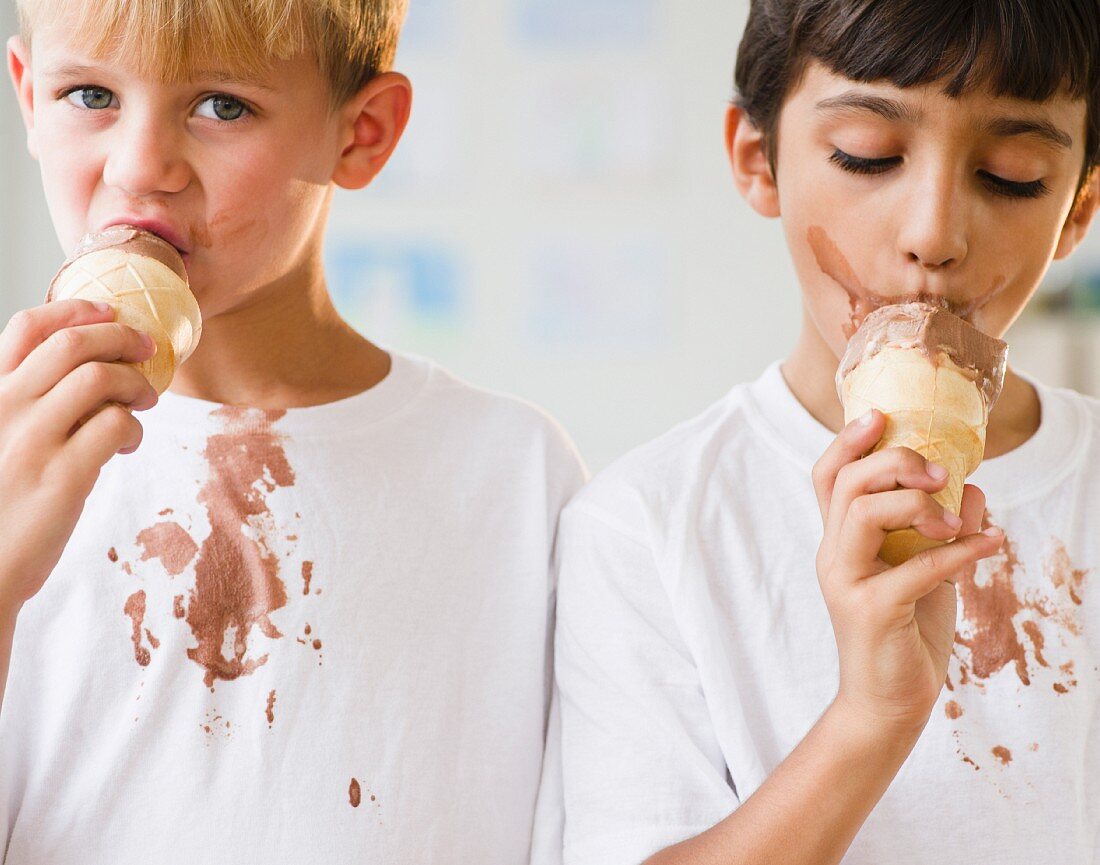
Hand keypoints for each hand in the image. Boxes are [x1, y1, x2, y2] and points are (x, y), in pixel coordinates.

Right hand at [0, 299, 158, 613]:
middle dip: (122, 338)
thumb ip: (32, 405)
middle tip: (149, 352)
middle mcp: (5, 408)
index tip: (112, 312)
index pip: (27, 327)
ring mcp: (32, 441)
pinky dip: (134, 427)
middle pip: (73, 345)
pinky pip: (115, 425)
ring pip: (100, 378)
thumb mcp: (2, 439)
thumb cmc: (1, 504)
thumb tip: (92, 373)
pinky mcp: (63, 476)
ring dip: (135, 384)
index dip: (77, 310)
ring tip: (144, 402)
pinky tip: (128, 444)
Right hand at [812, 410, 1003, 733]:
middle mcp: (833, 554)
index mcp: (839, 540)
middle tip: (940, 473)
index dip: (848, 441)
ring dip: (919, 505)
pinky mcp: (869, 611)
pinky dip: (959, 552)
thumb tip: (974, 489)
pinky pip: (914, 568)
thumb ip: (942, 529)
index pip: (827, 477)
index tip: (881, 416)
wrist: (889, 700)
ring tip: (958, 521)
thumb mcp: (927, 571)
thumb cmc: (904, 632)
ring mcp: (846, 582)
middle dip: (895, 463)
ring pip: (863, 513)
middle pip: (846, 484)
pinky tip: (991, 545)